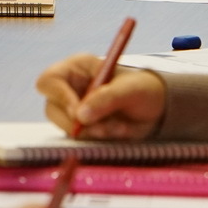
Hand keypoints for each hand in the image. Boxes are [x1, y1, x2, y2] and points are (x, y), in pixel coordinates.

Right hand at [36, 56, 165, 139]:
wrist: (157, 109)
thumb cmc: (143, 89)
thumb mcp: (131, 90)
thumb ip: (106, 98)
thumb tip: (80, 115)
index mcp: (77, 68)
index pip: (50, 81)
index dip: (59, 97)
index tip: (78, 113)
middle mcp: (71, 88)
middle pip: (52, 109)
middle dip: (78, 123)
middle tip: (103, 128)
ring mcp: (75, 109)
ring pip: (66, 127)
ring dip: (92, 132)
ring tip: (118, 127)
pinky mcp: (82, 128)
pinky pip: (80, 139)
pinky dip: (98, 139)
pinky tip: (117, 131)